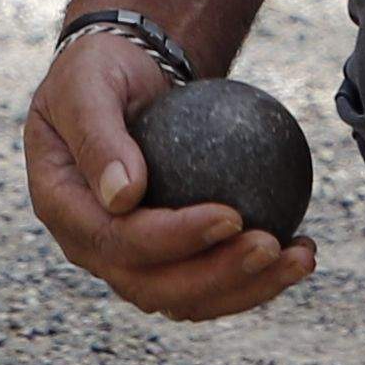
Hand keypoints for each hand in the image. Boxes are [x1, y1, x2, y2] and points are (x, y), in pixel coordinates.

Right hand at [21, 26, 314, 322]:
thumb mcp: (87, 83)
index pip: (116, 241)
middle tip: (270, 245)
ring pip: (188, 296)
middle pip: (153, 286)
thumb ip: (98, 134)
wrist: (127, 72)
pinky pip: (213, 279)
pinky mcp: (169, 256)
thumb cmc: (103, 68)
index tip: (231, 214)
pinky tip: (301, 247)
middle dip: (217, 277)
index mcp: (63, 208)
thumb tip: (123, 197)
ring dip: (248, 288)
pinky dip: (257, 276)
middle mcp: (93, 245)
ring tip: (300, 257)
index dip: (172, 239)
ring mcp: (130, 258)